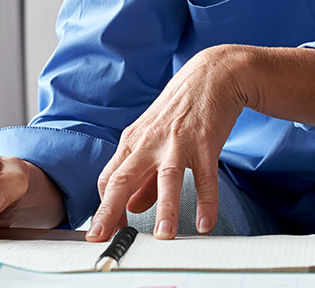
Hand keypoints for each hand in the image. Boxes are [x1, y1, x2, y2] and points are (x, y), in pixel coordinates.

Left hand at [87, 46, 252, 241]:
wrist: (211, 75)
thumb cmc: (179, 110)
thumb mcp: (153, 139)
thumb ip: (142, 177)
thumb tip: (130, 208)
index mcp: (132, 142)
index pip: (108, 179)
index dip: (104, 207)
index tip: (103, 232)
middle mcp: (149, 142)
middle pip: (123, 178)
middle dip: (110, 211)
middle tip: (102, 239)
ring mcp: (177, 142)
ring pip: (166, 179)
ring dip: (164, 209)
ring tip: (163, 238)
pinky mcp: (205, 143)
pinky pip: (206, 177)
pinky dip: (206, 202)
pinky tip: (205, 224)